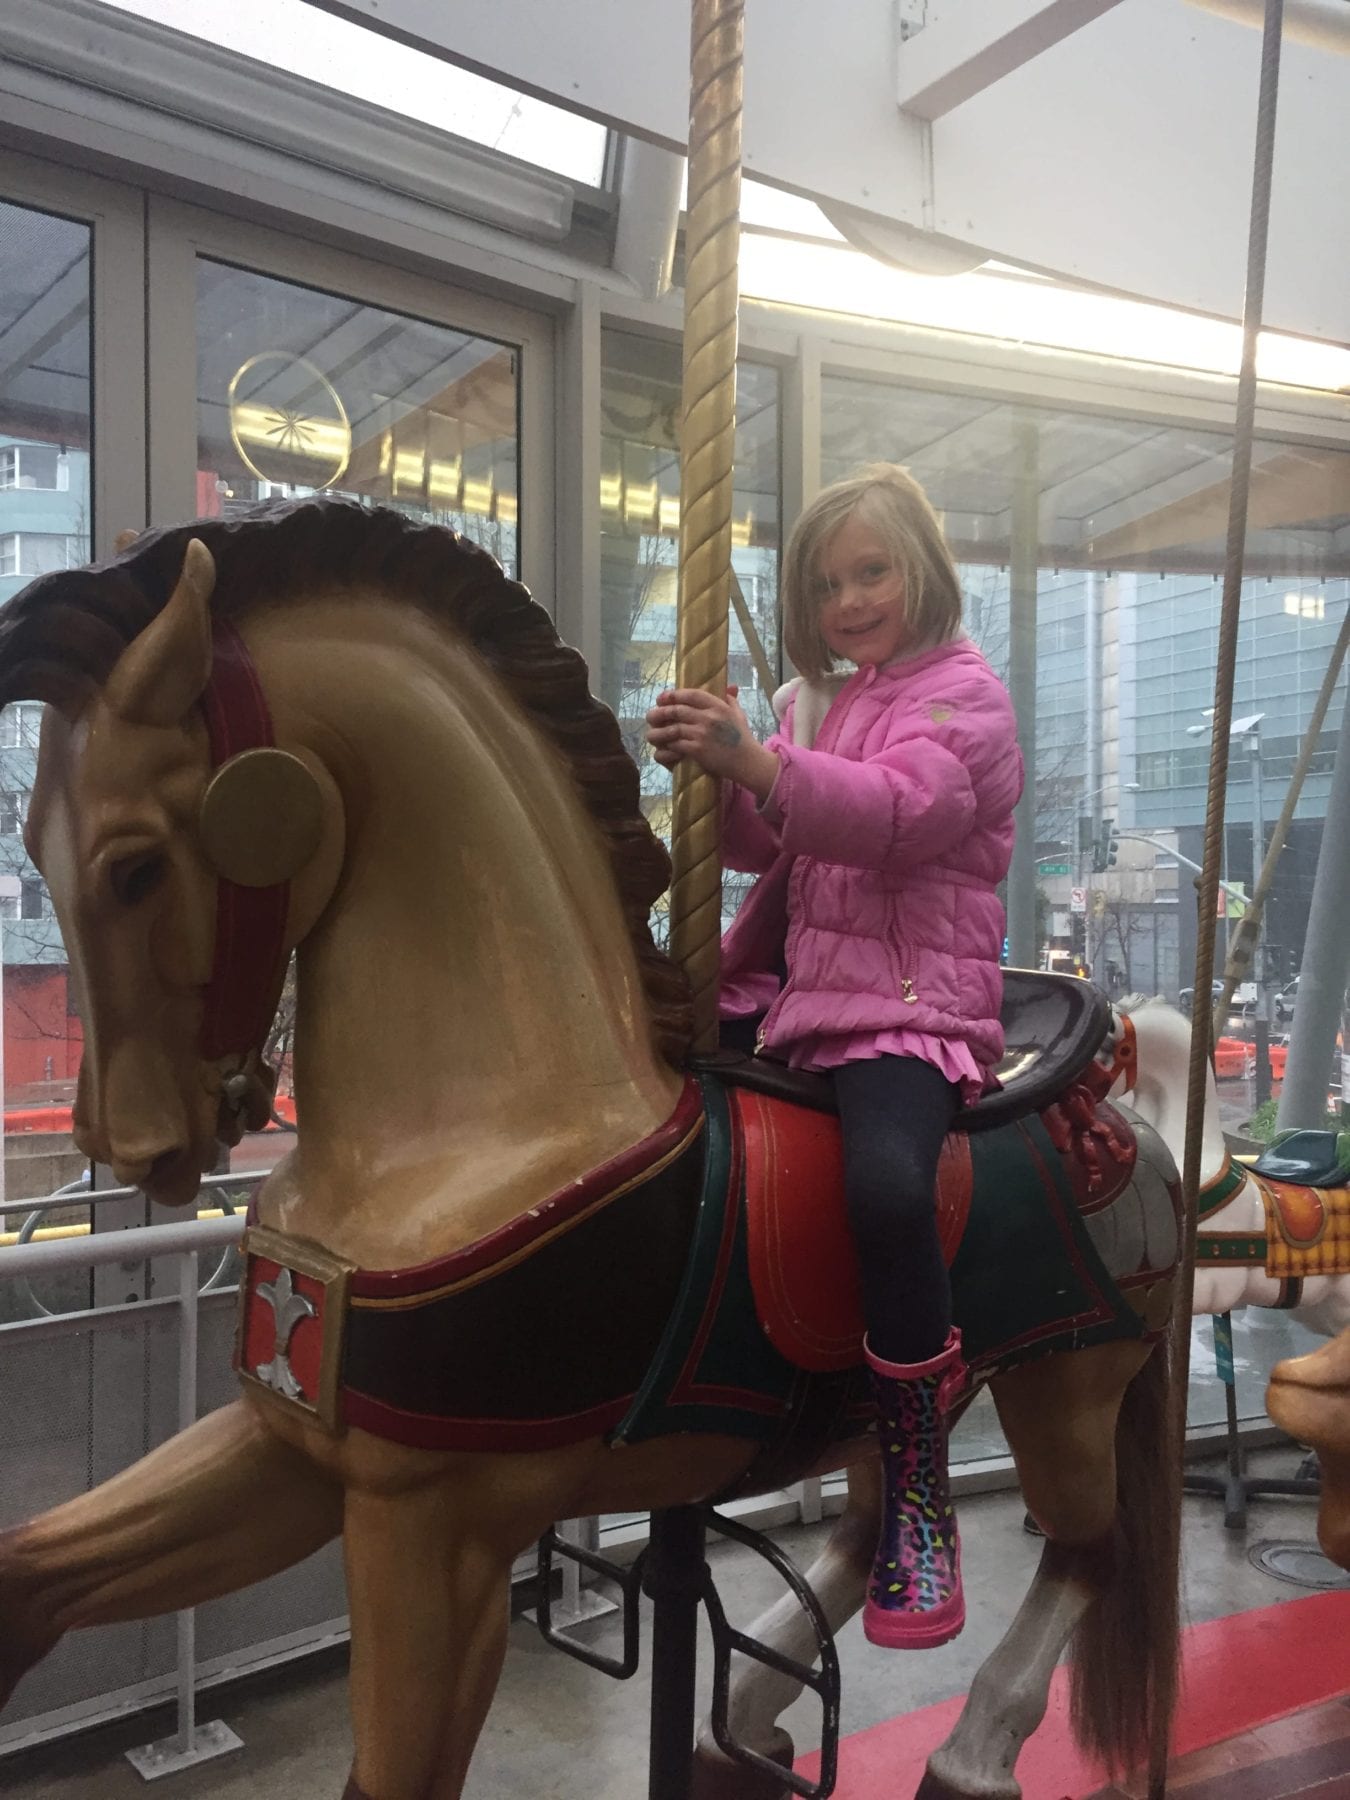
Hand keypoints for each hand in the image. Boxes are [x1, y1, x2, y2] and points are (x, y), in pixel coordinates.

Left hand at [645, 686, 779, 799]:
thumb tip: (728, 686)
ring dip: (658, 732)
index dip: (674, 694)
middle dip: (660, 712)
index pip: (691, 694)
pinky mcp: (698, 750)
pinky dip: (666, 748)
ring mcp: (702, 734)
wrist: (748, 762)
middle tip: (651, 716)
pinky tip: (661, 750)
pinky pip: (675, 746)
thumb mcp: (738, 714)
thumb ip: (730, 699)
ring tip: (651, 735)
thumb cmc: (743, 738)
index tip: (662, 697)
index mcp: (718, 706)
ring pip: (672, 729)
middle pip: (677, 710)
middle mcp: (708, 717)